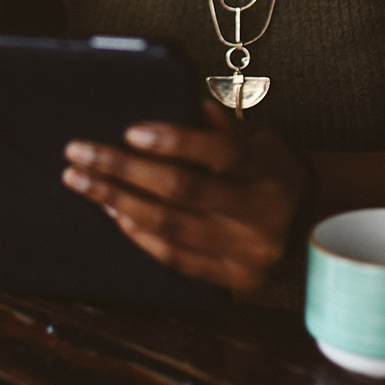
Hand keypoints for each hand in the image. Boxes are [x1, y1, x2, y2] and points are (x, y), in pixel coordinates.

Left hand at [60, 102, 309, 290]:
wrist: (305, 217)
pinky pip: (176, 258)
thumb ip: (223, 126)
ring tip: (83, 183)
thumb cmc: (266, 168)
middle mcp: (262, 212)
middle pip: (183, 189)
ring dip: (118, 202)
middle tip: (79, 154)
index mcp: (269, 168)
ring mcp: (249, 250)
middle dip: (123, 170)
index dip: (174, 141)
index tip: (130, 132)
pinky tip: (114, 214)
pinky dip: (139, 235)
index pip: (220, 152)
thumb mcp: (257, 137)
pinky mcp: (236, 277)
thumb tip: (186, 106)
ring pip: (171, 226)